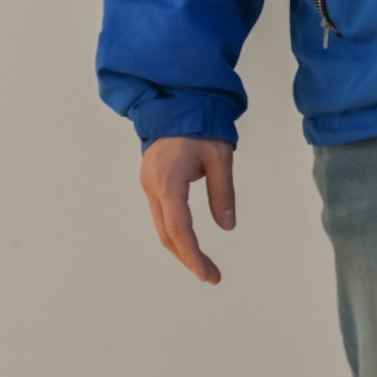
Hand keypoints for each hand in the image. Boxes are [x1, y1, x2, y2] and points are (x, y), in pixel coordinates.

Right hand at [139, 136, 235, 283]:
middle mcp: (153, 186)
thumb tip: (227, 225)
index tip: (207, 274)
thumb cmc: (199, 124)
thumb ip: (223, 193)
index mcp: (169, 181)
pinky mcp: (152, 182)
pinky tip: (190, 244)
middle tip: (211, 276)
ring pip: (162, 227)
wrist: (174, 100)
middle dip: (188, 258)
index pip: (179, 229)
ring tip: (203, 266)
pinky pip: (162, 215)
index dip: (193, 255)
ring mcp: (149, 184)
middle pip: (167, 234)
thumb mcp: (220, 158)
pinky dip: (176, 234)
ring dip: (181, 249)